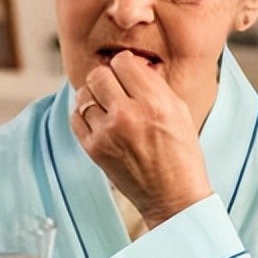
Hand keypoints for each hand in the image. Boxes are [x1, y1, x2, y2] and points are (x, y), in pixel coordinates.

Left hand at [70, 50, 212, 226]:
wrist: (173, 196)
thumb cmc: (181, 154)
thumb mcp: (179, 111)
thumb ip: (154, 84)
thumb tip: (132, 64)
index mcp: (154, 102)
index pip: (123, 62)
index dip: (124, 64)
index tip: (127, 72)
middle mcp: (127, 114)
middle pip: (98, 75)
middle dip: (107, 77)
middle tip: (115, 87)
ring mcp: (107, 132)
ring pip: (83, 94)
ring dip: (94, 96)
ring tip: (107, 104)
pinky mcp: (93, 148)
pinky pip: (75, 117)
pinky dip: (83, 114)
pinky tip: (97, 119)